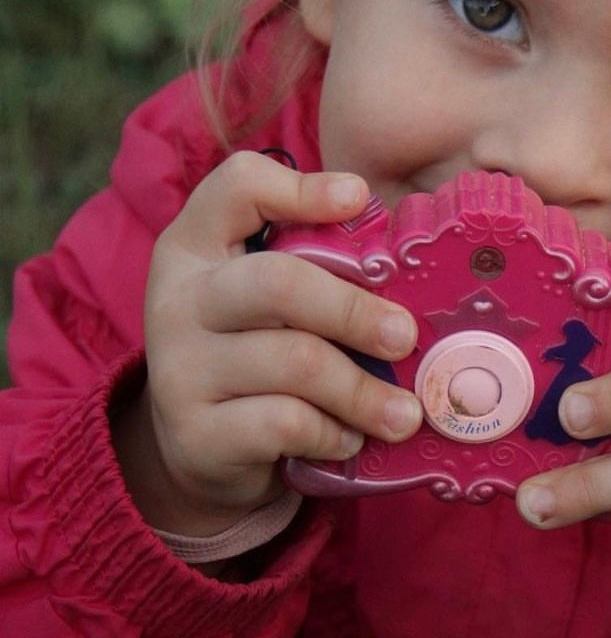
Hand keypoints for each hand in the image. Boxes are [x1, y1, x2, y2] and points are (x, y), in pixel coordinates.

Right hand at [113, 152, 421, 535]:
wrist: (197, 450)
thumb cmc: (255, 354)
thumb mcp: (270, 300)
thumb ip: (316, 266)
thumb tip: (406, 263)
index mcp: (196, 248)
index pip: (236, 186)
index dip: (300, 186)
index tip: (358, 198)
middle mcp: (178, 300)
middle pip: (278, 284)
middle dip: (355, 310)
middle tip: (405, 336)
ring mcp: (180, 369)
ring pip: (295, 363)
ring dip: (363, 390)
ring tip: (403, 413)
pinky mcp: (195, 434)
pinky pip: (286, 423)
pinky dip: (333, 432)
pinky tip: (349, 439)